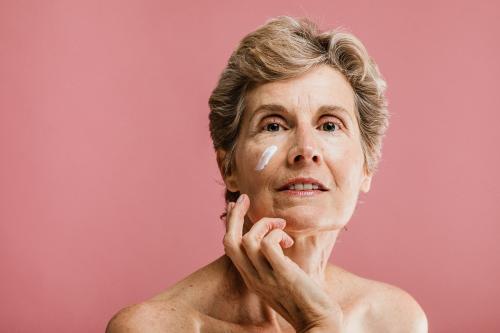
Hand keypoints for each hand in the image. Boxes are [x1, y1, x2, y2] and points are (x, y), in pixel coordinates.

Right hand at [222, 193, 343, 331]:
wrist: (318, 323)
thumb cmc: (305, 300)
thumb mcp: (280, 280)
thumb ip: (272, 265)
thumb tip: (275, 244)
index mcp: (250, 278)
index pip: (230, 247)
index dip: (231, 225)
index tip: (237, 207)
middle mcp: (253, 277)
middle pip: (230, 241)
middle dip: (235, 216)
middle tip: (245, 199)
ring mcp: (266, 277)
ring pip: (248, 240)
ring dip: (265, 225)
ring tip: (282, 226)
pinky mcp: (282, 275)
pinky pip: (268, 244)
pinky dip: (277, 234)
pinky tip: (289, 240)